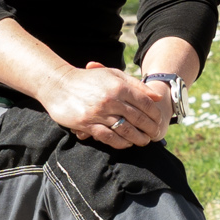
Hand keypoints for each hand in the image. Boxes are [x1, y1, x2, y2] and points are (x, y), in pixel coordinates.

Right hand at [40, 63, 172, 147]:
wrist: (59, 84)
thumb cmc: (89, 78)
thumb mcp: (114, 75)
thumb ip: (136, 85)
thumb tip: (157, 97)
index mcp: (119, 86)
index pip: (145, 103)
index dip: (155, 114)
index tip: (159, 121)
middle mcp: (111, 100)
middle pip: (138, 118)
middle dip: (149, 128)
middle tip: (154, 134)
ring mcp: (99, 113)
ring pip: (125, 130)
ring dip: (137, 138)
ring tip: (143, 141)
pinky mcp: (87, 124)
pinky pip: (108, 137)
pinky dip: (120, 143)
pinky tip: (126, 143)